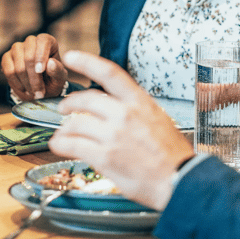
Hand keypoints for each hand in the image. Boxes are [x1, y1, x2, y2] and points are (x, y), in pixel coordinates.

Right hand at [1, 34, 67, 100]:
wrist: (40, 88)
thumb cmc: (52, 79)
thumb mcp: (60, 78)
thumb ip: (58, 71)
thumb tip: (51, 63)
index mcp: (46, 41)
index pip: (43, 41)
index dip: (41, 56)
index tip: (41, 71)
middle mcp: (31, 41)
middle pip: (29, 57)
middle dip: (34, 78)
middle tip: (40, 93)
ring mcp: (16, 48)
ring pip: (18, 66)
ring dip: (26, 84)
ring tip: (34, 93)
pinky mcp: (6, 57)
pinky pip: (8, 71)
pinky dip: (17, 84)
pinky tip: (24, 89)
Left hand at [48, 51, 193, 210]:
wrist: (181, 182)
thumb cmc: (171, 154)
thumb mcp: (157, 120)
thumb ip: (132, 110)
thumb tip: (109, 107)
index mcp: (140, 102)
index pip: (110, 73)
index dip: (87, 61)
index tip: (70, 56)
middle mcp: (125, 114)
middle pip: (85, 99)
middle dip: (69, 103)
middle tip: (63, 107)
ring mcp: (114, 135)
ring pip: (75, 123)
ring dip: (64, 128)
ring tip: (61, 134)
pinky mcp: (105, 157)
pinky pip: (73, 145)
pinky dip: (60, 144)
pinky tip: (57, 145)